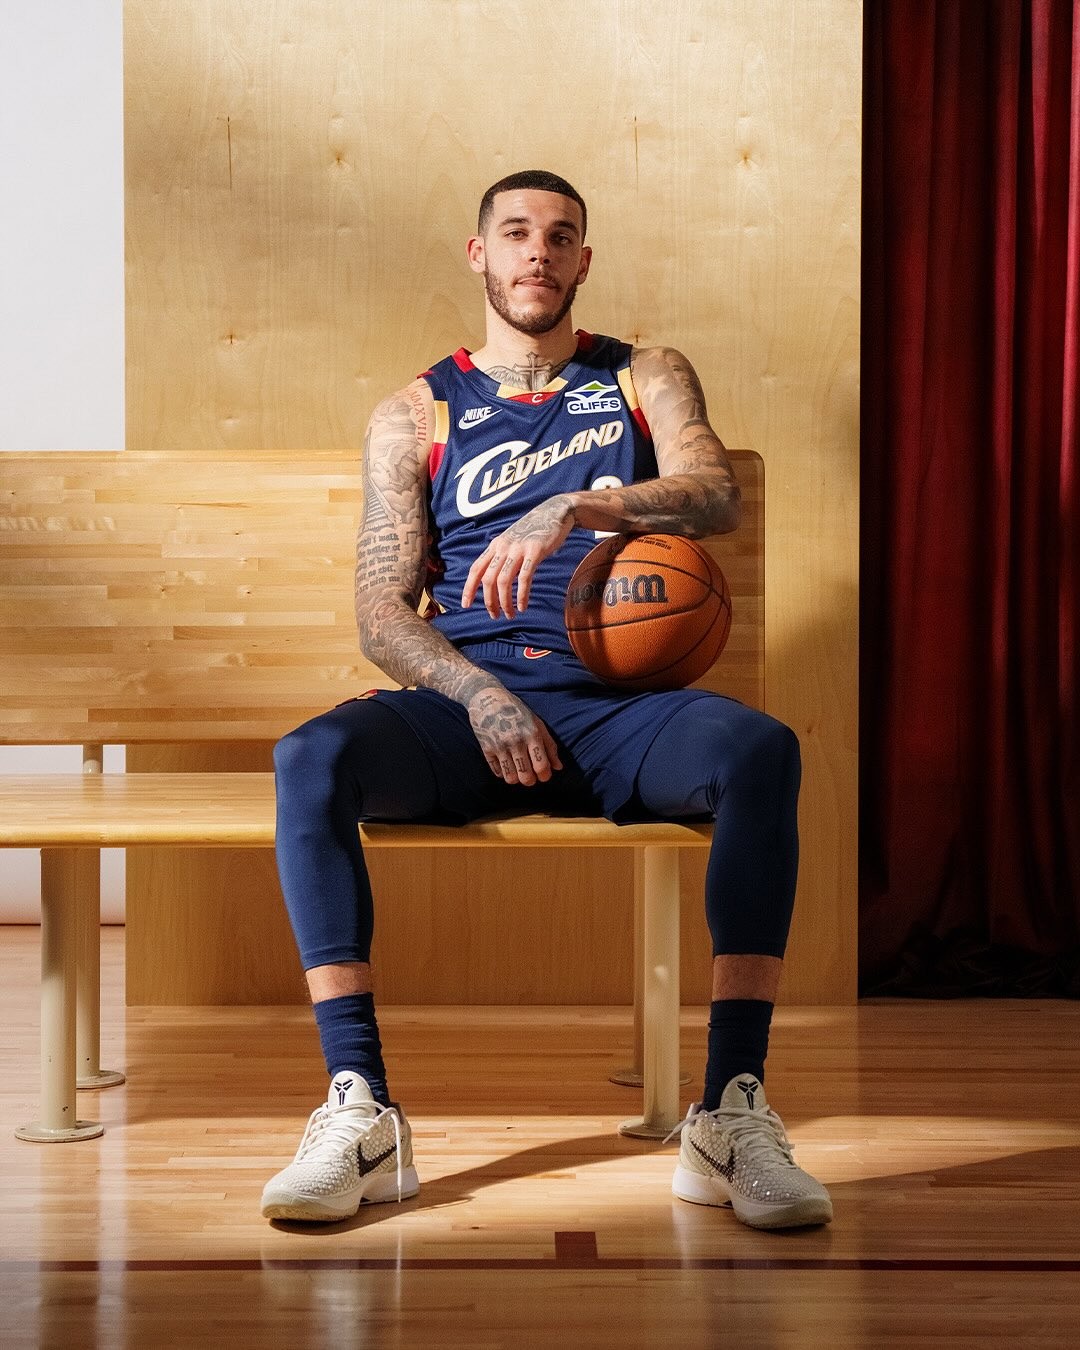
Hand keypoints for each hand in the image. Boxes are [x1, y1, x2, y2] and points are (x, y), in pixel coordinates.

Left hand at [461, 495, 575, 618]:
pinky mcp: (535, 551)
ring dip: (504, 602)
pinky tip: (523, 606)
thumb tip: (494, 579)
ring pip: (503, 581)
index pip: (475, 569)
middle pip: (488, 579)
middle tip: (495, 616)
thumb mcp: (512, 541)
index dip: (468, 588)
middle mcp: (503, 547)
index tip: (465, 605)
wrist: (555, 512)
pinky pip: (524, 577)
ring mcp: (518, 548)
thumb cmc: (534, 530)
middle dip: (489, 601)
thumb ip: (502, 557)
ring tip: (510, 614)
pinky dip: (521, 595)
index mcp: (495, 546)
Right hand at [467, 686, 562, 784]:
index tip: (543, 776)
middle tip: (530, 777)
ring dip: (516, 779)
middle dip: (530, 781)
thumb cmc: (517, 711)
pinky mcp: (486, 748)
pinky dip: (502, 772)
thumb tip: (559, 767)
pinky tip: (506, 764)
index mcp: (532, 734)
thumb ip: (549, 746)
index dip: (544, 776)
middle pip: (526, 776)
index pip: (541, 765)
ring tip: (517, 772)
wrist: (488, 697)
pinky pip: (496, 771)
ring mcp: (500, 746)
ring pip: (510, 778)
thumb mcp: (537, 723)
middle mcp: (516, 741)